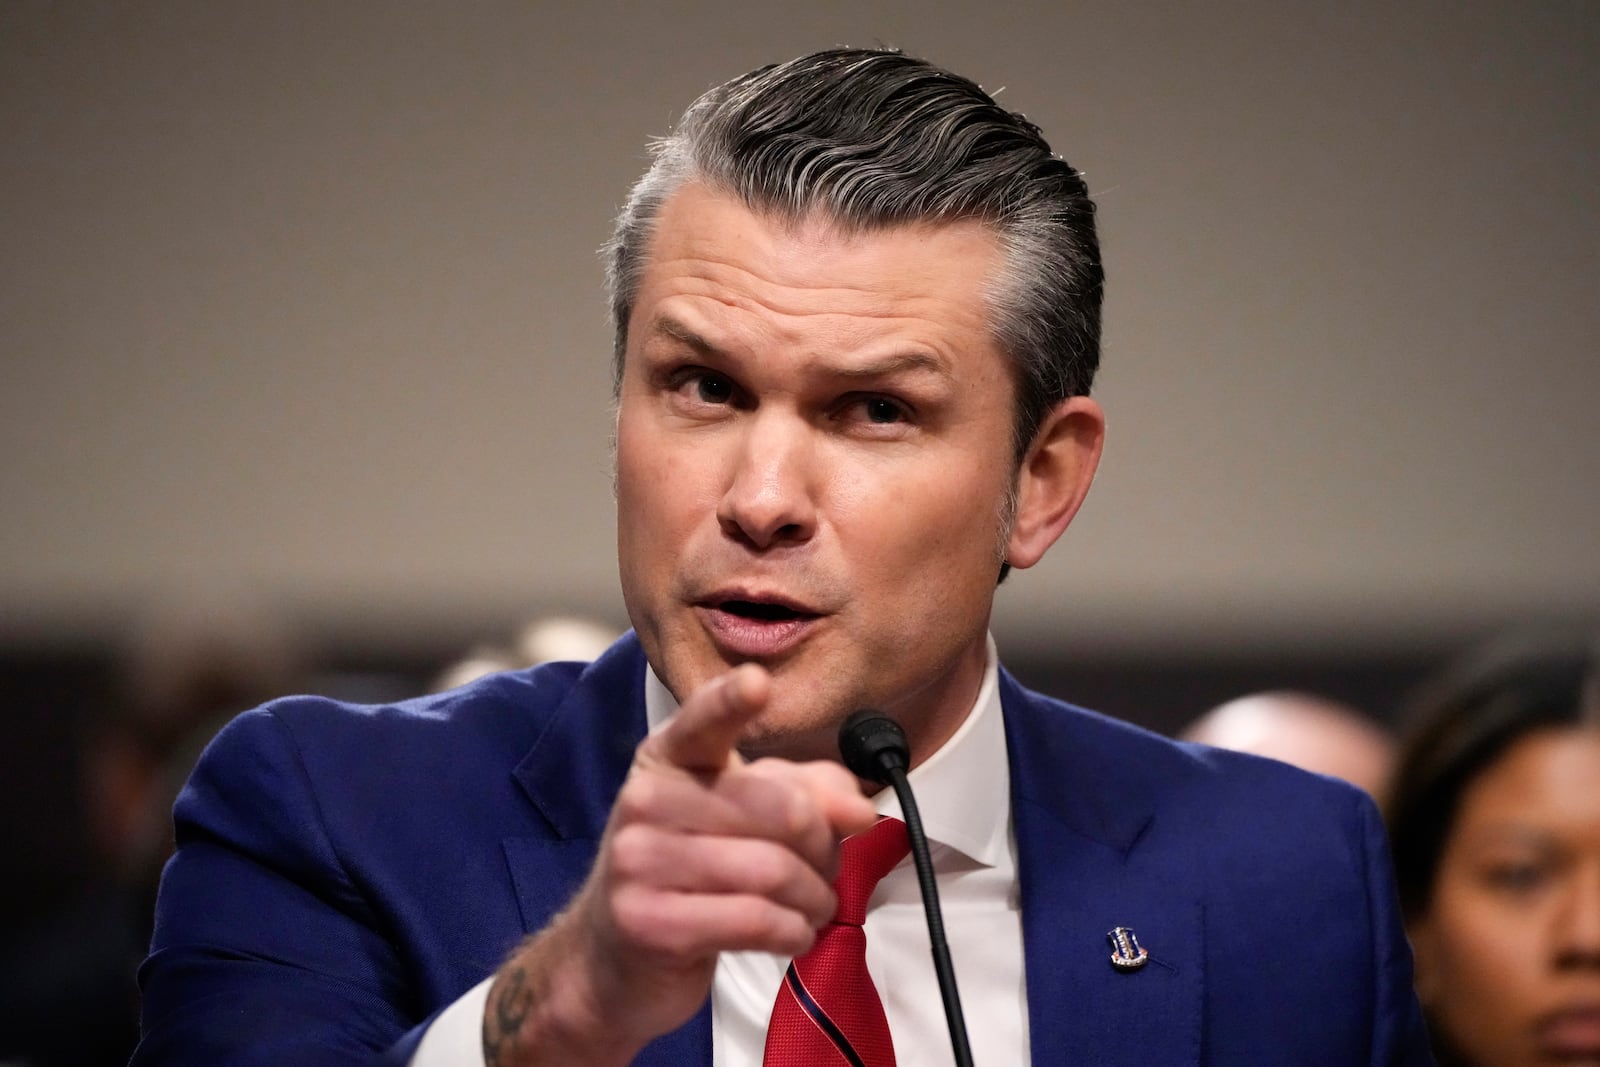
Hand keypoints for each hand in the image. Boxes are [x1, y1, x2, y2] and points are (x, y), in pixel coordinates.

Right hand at [482, 664, 877, 1065]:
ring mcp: (638, 862)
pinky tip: (792, 935)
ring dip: (816, 898)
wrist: (611, 957)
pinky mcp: (648, 923)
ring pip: (773, 871)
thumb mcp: (740, 816)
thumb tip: (858, 808)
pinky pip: (754, 921)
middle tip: (827, 870)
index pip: (702, 721)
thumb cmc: (688, 873)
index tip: (757, 683)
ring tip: (814, 906)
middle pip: (779, 810)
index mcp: (669, 757)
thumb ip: (805, 793)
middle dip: (825, 847)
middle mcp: (646, 800)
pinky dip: (793, 932)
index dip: (731, 701)